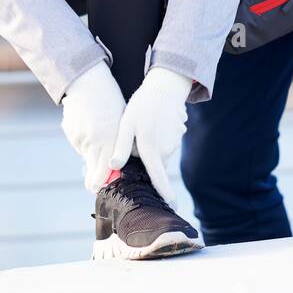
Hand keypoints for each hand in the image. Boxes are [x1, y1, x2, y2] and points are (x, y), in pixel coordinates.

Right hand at [60, 62, 125, 192]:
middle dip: (94, 181)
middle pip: (92, 175)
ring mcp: (80, 139)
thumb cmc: (111, 101)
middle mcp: (94, 143)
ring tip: (98, 134)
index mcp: (110, 141)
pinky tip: (89, 125)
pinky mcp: (71, 133)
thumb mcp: (121, 123)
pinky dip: (84, 140)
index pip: (105, 175)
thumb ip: (119, 145)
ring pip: (86, 156)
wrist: (88, 82)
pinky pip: (79, 143)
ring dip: (91, 153)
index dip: (103, 185)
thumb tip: (116, 165)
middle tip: (95, 184)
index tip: (103, 189)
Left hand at [111, 67, 191, 205]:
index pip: (158, 177)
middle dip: (145, 160)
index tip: (171, 206)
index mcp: (151, 148)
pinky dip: (158, 139)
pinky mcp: (178, 136)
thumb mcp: (127, 123)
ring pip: (159, 154)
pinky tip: (154, 124)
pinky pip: (165, 144)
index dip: (164, 193)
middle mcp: (165, 149)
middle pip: (153, 165)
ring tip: (144, 128)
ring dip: (151, 148)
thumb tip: (114, 167)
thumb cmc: (143, 105)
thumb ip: (122, 146)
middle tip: (135, 139)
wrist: (166, 86)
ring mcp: (174, 143)